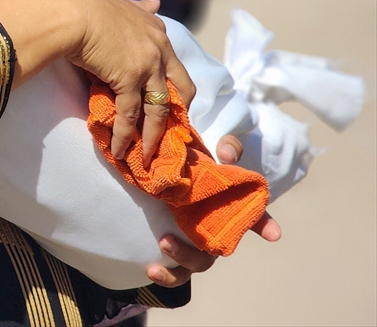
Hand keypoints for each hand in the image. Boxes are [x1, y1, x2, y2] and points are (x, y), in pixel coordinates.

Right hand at [66, 0, 194, 164]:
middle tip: (169, 134)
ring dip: (151, 136)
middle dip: (176, 115)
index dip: (174, 86)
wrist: (69, 10)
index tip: (171, 103)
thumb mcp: (120, 2)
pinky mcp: (129, 79)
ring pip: (156, 109)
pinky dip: (125, 135)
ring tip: (145, 155)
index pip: (174, 64)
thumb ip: (139, 6)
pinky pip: (129, 114)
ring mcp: (147, 64)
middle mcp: (158, 47)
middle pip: (178, 90)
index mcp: (156, 29)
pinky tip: (119, 149)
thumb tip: (156, 1)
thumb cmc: (85, 3)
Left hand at [142, 133, 281, 287]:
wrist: (170, 174)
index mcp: (230, 208)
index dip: (265, 224)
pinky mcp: (178, 247)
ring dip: (180, 261)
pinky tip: (150, 270)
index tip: (273, 233)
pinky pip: (176, 271)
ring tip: (160, 245)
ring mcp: (198, 242)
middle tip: (168, 240)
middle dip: (193, 251)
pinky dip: (166, 276)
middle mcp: (217, 230)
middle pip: (216, 249)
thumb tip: (227, 154)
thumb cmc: (199, 163)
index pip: (254, 216)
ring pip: (198, 264)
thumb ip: (227, 147)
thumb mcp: (212, 150)